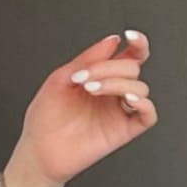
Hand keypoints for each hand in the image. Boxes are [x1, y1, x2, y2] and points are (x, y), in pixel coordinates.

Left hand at [12, 27, 156, 186]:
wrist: (38, 150)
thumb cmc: (45, 118)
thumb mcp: (61, 79)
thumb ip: (88, 59)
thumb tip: (112, 41)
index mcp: (100, 77)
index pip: (129, 56)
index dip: (137, 43)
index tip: (130, 36)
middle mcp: (112, 92)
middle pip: (132, 68)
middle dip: (109, 67)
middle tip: (85, 78)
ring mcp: (119, 111)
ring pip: (140, 88)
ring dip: (117, 83)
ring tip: (92, 90)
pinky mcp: (124, 130)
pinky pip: (148, 115)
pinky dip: (143, 104)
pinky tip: (126, 100)